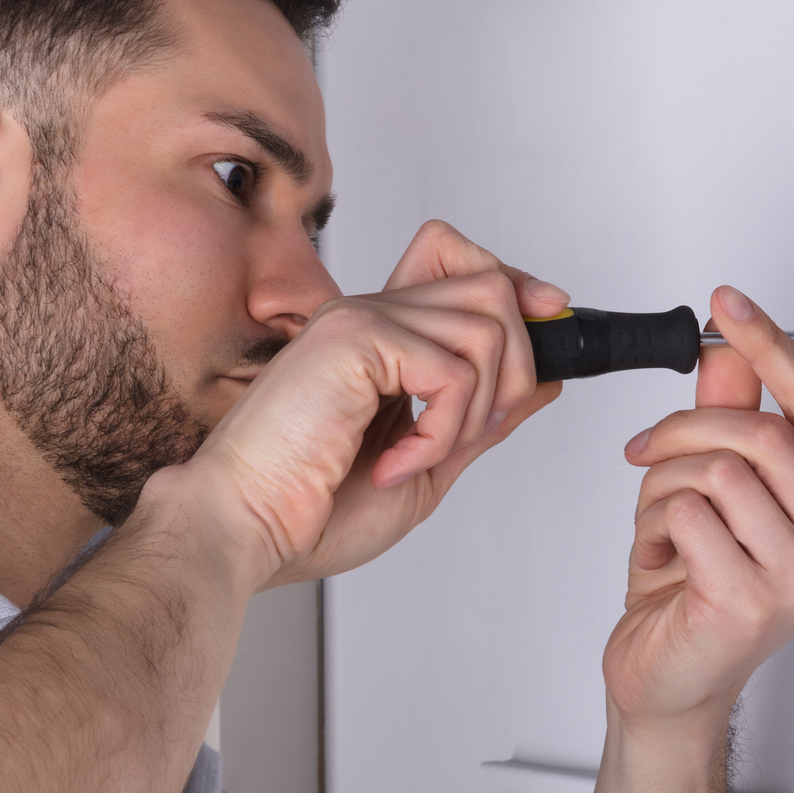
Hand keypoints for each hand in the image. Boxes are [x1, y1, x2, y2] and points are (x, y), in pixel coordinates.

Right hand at [169, 221, 567, 590]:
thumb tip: (544, 379)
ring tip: (426, 456)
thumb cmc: (309, 510)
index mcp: (379, 339)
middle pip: (489, 279)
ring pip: (487, 321)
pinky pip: (454, 368)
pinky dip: (443, 429)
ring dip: (480, 407)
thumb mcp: (426, 465)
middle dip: (518, 360)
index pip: (460, 262)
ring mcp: (361, 320)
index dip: (515, 281)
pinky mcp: (356, 340)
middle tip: (476, 432)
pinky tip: (396, 463)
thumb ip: (480, 418)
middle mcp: (369, 316)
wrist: (244, 529)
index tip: (549, 315)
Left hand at [607, 286, 793, 735]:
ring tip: (660, 520)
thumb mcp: (715, 486)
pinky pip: (690, 515)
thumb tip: (728, 349)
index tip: (728, 306)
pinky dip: (655, 525)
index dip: (771, 348)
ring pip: (720, 472)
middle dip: (688, 429)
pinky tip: (662, 556)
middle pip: (765, 435)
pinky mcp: (752, 603)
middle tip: (650, 448)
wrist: (668, 677)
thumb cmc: (697, 589)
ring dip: (663, 486)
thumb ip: (731, 414)